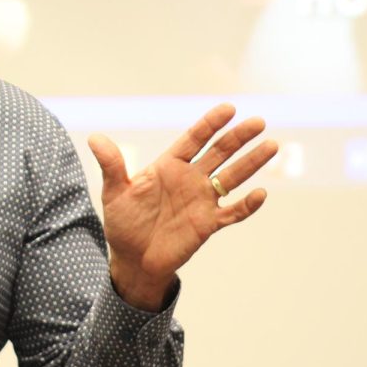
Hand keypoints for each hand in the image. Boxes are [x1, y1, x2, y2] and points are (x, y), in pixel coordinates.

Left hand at [88, 103, 277, 310]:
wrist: (132, 258)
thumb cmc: (123, 222)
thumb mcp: (115, 192)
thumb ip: (111, 165)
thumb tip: (95, 138)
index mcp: (169, 166)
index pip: (194, 139)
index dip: (210, 124)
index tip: (228, 108)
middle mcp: (190, 179)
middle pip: (219, 153)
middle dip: (238, 137)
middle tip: (258, 122)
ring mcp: (202, 201)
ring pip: (232, 178)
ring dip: (251, 163)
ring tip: (272, 145)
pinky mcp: (208, 224)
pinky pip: (232, 213)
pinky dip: (246, 205)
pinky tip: (260, 194)